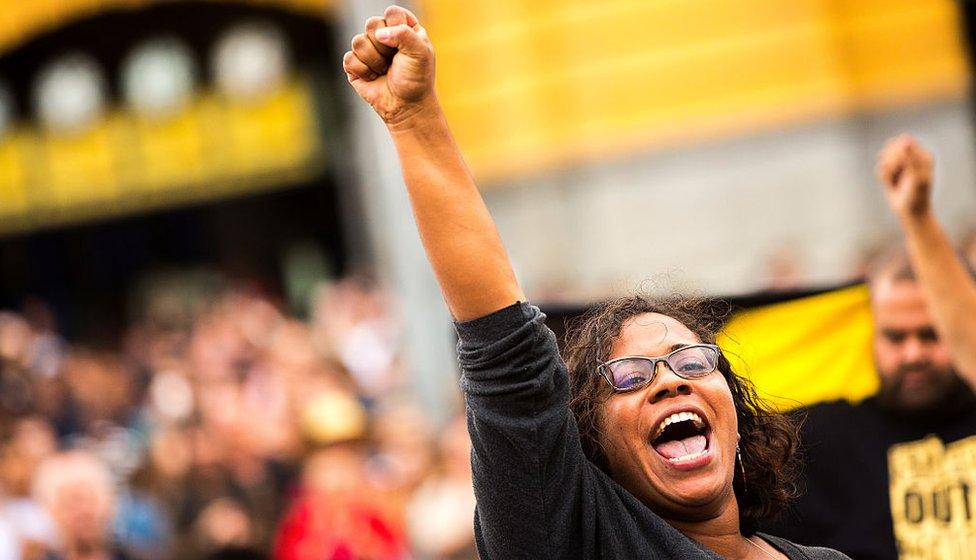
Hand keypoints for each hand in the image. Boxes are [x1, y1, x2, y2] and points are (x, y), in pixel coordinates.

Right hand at [343, 5, 435, 126]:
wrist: (406, 106)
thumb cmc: (417, 79)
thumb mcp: (420, 52)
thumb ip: (404, 33)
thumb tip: (379, 33)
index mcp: (403, 27)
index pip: (392, 12)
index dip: (396, 27)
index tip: (405, 45)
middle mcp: (384, 35)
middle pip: (371, 23)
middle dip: (384, 47)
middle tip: (394, 61)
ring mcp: (368, 49)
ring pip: (358, 41)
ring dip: (375, 61)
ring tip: (385, 71)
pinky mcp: (354, 65)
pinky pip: (349, 59)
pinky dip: (364, 72)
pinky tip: (374, 78)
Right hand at [876, 134, 933, 220]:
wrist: (911, 211)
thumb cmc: (918, 195)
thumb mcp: (917, 176)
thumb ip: (911, 157)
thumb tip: (905, 139)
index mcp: (923, 155)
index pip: (904, 143)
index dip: (898, 154)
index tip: (901, 166)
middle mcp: (912, 157)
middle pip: (891, 147)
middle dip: (891, 162)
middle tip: (898, 174)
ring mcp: (901, 164)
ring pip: (883, 157)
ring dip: (886, 171)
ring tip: (895, 181)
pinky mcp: (892, 171)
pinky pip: (880, 168)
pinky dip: (883, 177)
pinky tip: (891, 184)